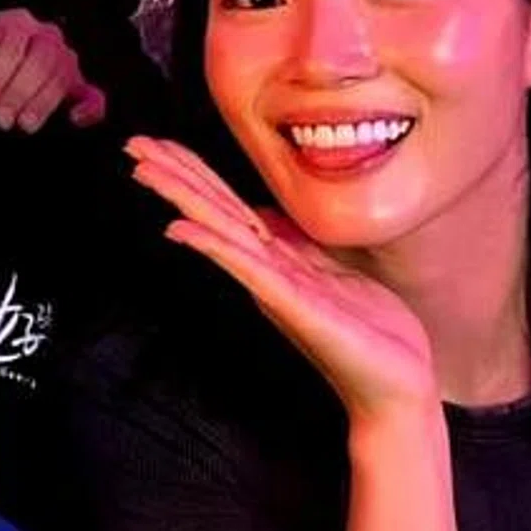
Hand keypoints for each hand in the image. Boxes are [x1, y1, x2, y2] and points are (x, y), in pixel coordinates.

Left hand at [0, 4, 104, 130]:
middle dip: (20, 92)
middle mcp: (45, 37)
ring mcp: (64, 62)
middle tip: (0, 119)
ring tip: (22, 125)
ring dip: (43, 103)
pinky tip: (73, 119)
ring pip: (63, 77)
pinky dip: (89, 108)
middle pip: (42, 60)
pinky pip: (94, 95)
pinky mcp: (78, 87)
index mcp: (17, 23)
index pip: (14, 41)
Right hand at [126, 136, 439, 422]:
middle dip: (173, 176)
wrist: (398, 388)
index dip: (194, 171)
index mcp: (276, 260)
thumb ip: (297, 244)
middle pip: (213, 211)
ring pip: (221, 231)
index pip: (228, 206)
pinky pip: (249, 270)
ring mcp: (276, 288)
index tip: (158, 143)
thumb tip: (265, 214)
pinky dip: (212, 246)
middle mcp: (267, 271)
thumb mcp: (332, 273)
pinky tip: (180, 229)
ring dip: (181, 198)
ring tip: (145, 170)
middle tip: (133, 144)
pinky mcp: (296, 307)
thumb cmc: (371, 333)